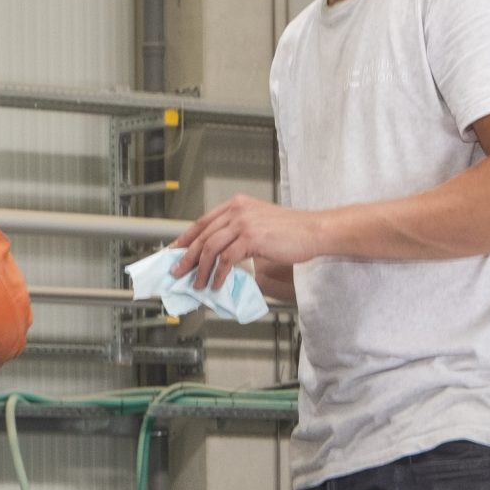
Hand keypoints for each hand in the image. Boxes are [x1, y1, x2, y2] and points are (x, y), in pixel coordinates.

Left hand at [169, 197, 322, 291]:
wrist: (314, 231)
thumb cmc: (292, 230)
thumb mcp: (259, 223)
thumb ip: (238, 232)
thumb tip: (218, 252)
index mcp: (237, 205)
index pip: (203, 221)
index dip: (186, 238)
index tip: (175, 251)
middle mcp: (238, 210)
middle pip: (203, 235)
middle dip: (187, 257)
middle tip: (177, 272)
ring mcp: (244, 223)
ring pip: (211, 248)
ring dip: (201, 269)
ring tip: (197, 283)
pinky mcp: (252, 237)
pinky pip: (227, 259)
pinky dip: (219, 274)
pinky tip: (217, 283)